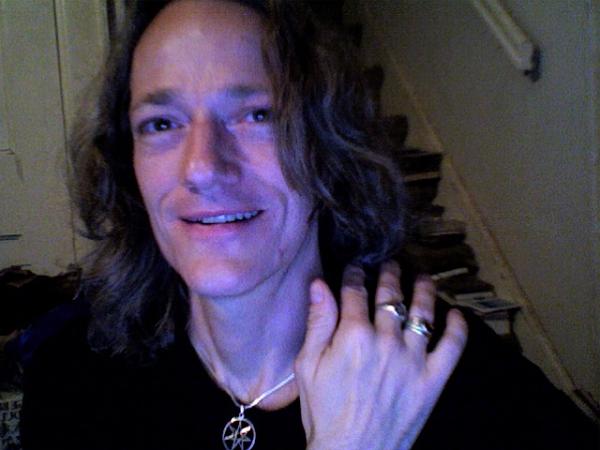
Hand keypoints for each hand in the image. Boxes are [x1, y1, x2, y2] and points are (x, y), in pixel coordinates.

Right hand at [294, 261, 467, 449]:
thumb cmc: (324, 411)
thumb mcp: (307, 365)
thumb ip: (317, 322)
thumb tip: (319, 284)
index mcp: (353, 335)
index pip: (355, 292)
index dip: (354, 274)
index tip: (355, 266)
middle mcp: (386, 341)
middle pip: (390, 296)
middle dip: (389, 274)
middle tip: (391, 263)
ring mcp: (413, 360)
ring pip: (422, 313)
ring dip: (423, 290)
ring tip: (423, 276)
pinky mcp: (432, 380)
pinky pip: (451, 347)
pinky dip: (457, 328)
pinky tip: (455, 313)